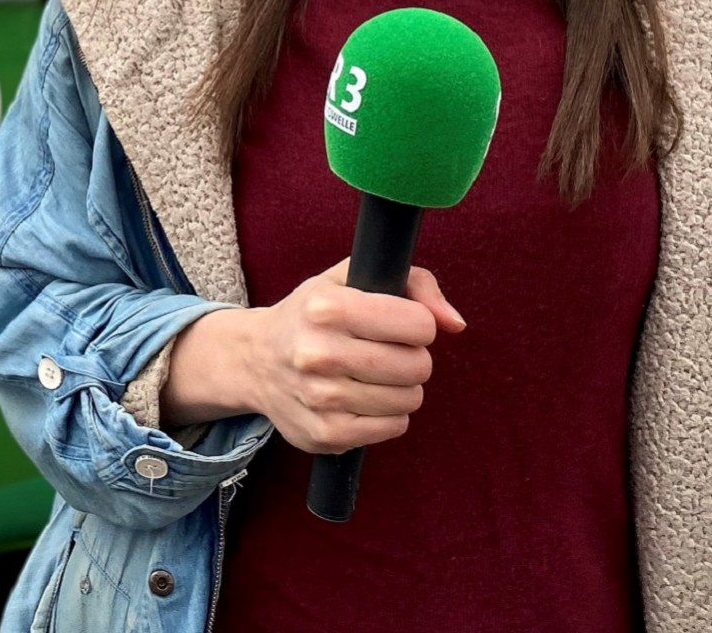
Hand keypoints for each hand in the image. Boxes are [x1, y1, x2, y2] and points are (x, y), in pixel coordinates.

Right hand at [244, 260, 464, 454]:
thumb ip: (414, 284)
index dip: (418, 323)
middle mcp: (319, 353)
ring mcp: (321, 398)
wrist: (255, 360)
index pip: (418, 324)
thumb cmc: (315, 313)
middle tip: (388, 350)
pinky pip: (393, 427)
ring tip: (374, 374)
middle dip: (413, 357)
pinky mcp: (325, 435)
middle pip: (417, 365)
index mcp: (327, 307)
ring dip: (401, 387)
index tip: (399, 322)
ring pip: (409, 399)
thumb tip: (456, 324)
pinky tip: (364, 397)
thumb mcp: (352, 277)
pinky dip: (389, 414)